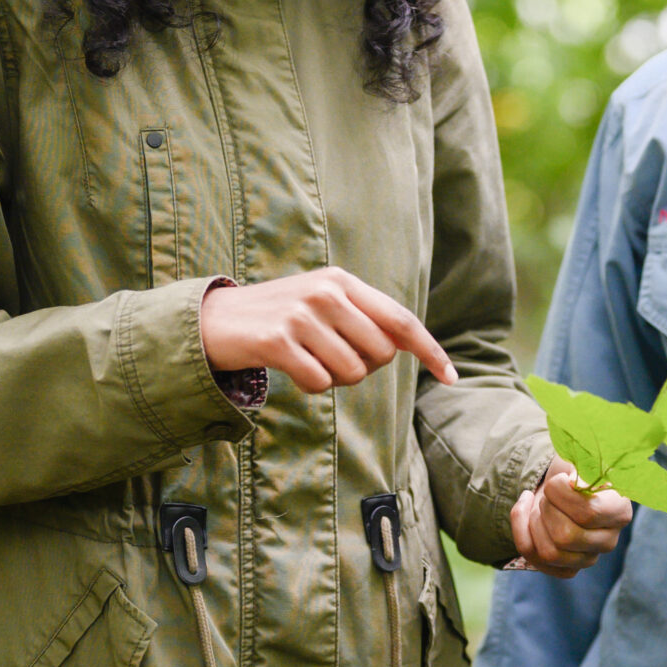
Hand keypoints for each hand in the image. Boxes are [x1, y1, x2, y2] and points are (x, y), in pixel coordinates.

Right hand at [199, 268, 455, 394]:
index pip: (401, 320)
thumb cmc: (278, 318)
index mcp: (343, 281)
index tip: (452, 377)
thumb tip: (408, 345)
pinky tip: (289, 368)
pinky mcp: (278, 340)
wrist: (214, 321)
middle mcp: (326, 292)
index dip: (430, 350)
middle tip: (330, 358)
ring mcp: (301, 314)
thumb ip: (363, 318)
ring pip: (352, 373)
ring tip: (306, 360)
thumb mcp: (322, 305)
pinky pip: (320, 383)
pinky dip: (309, 385)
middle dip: (364, 369)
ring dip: (333, 379)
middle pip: (381, 355)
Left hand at [509, 459, 631, 576]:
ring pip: (549, 553)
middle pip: (565, 537)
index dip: (561, 495)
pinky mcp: (567, 568)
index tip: (556, 479)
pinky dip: (521, 530)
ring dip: (533, 521)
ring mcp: (588, 558)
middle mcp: (608, 540)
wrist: (563, 483)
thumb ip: (583, 467)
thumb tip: (576, 483)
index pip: (587, 514)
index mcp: (620, 511)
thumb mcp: (581, 459)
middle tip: (547, 492)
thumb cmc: (575, 469)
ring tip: (538, 502)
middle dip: (546, 508)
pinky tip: (526, 511)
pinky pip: (534, 558)